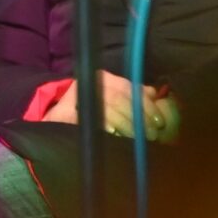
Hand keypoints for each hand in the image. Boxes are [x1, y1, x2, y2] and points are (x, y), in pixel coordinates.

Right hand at [43, 71, 179, 142]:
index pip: (128, 87)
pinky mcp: (66, 113)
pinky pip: (92, 121)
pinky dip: (107, 129)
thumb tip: (155, 93)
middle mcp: (88, 83)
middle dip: (138, 118)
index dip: (146, 105)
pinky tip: (116, 136)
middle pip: (119, 99)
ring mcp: (76, 98)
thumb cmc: (93, 111)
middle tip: (151, 135)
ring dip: (127, 126)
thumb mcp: (114, 100)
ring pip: (108, 109)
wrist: (58, 122)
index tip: (159, 121)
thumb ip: (133, 96)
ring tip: (138, 139)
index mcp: (102, 77)